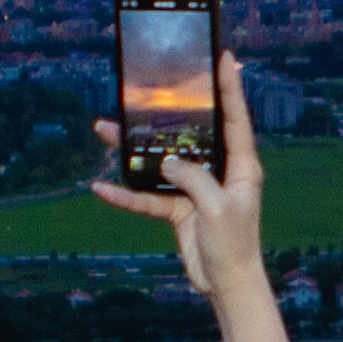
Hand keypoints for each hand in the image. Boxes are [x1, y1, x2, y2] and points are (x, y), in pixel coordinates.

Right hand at [90, 52, 270, 296]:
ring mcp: (196, 189)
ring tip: (105, 130)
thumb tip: (166, 162)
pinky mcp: (178, 208)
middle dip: (163, 114)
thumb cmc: (234, 245)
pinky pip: (147, 197)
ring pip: (160, 162)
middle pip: (188, 135)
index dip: (230, 86)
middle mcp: (219, 171)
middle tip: (145, 89)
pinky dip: (125, 194)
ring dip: (133, 150)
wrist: (225, 284)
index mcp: (241, 165)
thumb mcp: (216, 208)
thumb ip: (193, 179)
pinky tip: (101, 188)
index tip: (226, 57)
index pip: (235, 117)